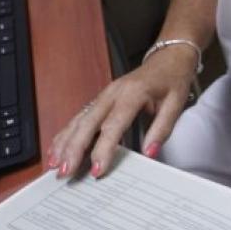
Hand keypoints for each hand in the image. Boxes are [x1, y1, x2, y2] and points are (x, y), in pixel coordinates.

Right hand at [45, 50, 194, 178]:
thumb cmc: (172, 80)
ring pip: (78, 120)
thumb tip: (150, 152)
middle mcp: (112, 93)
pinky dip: (66, 133)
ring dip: (64, 143)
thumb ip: (162, 129)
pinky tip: (56, 147)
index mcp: (132, 93)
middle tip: (65, 172)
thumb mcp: (176, 103)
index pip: (113, 125)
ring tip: (53, 164)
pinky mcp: (99, 99)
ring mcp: (103, 95)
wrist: (168, 58)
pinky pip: (79, 117)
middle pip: (87, 123)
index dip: (103, 149)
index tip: (97, 169)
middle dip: (73, 149)